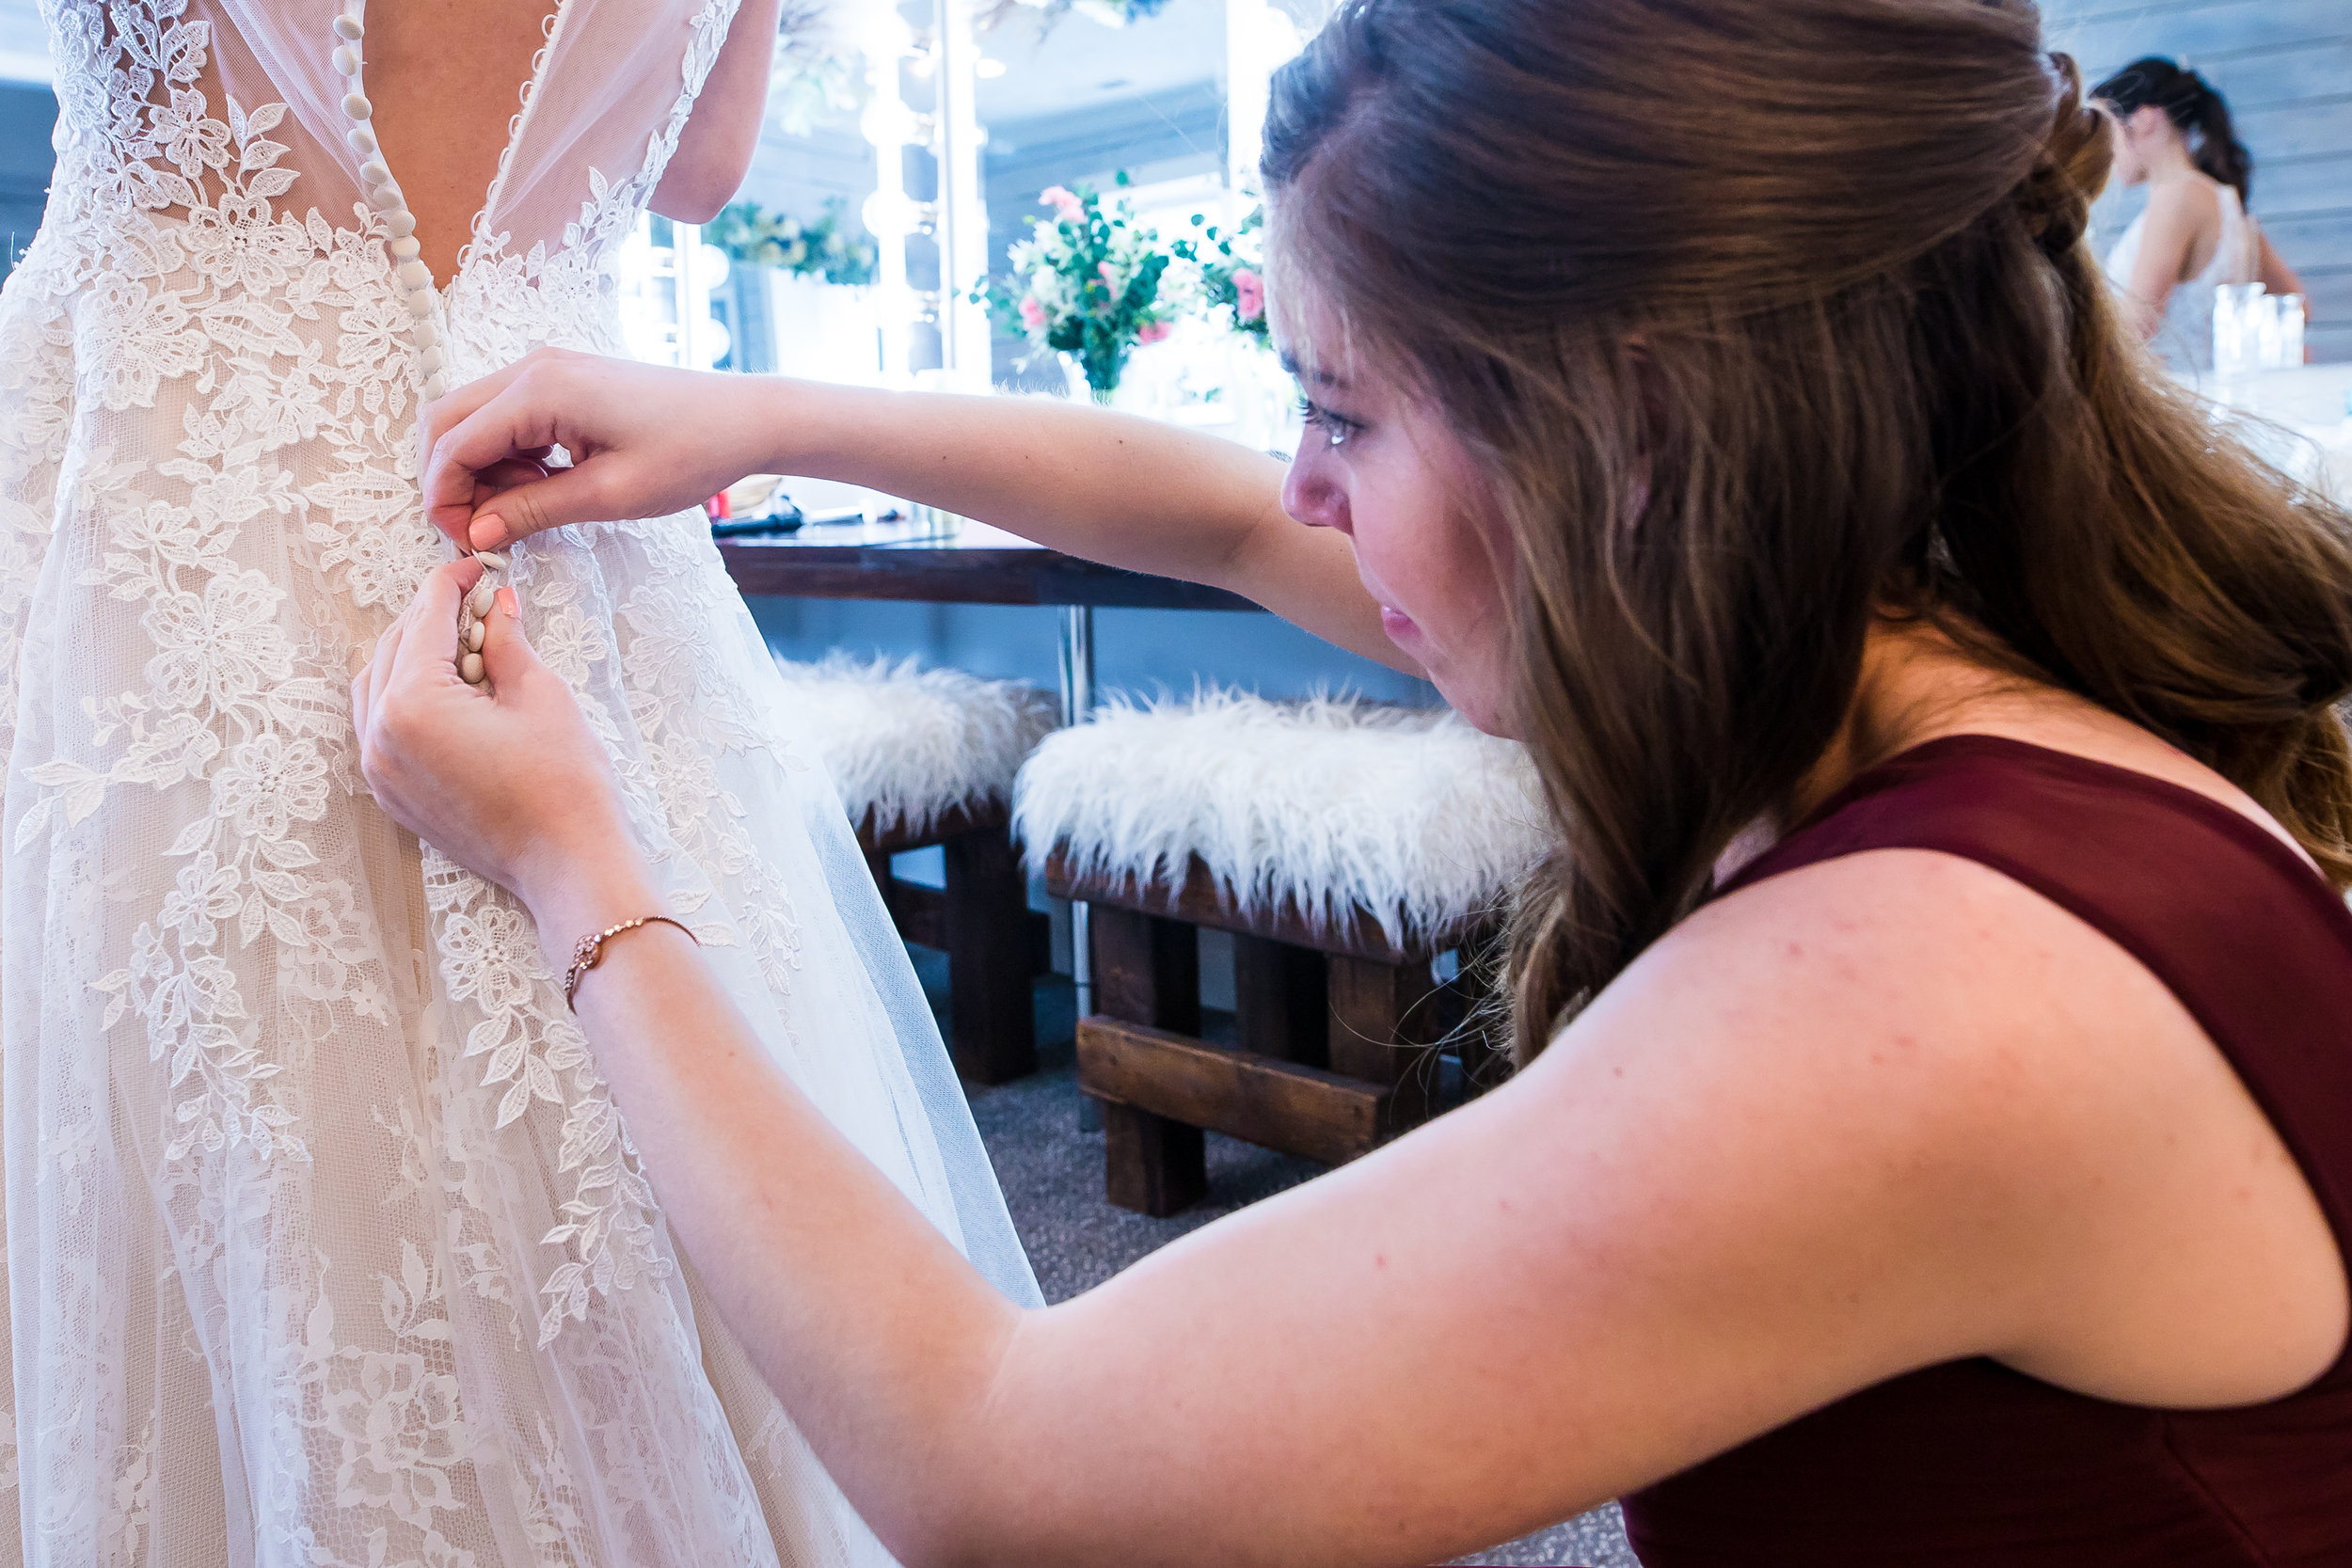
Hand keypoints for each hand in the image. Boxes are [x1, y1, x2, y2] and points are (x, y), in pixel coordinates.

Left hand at [353, 559, 657, 944]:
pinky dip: (405, 697)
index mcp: (413, 704)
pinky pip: (380, 726)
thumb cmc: (564, 785)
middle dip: (432, 618)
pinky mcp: (392, 795)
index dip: (452, 585)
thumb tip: (495, 604)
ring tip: (464, 648)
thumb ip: (505, 642)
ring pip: (378, 685)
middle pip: (394, 648)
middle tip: (478, 603)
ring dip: (413, 655)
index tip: (476, 569)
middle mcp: (380, 736)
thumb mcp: (541, 695)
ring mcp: (380, 770)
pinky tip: (450, 691)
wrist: (567, 867)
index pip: (424, 620)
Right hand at [419, 347, 772, 552]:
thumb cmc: (689, 452)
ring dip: (482, 469)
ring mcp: (546, 370)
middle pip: (448, 422)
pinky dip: (508, 456)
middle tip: (485, 531)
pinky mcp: (561, 382)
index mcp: (539, 390)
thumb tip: (476, 533)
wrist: (743, 419)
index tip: (467, 543)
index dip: (446, 499)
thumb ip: (534, 510)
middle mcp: (532, 368)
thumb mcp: (609, 495)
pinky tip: (545, 485)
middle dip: (454, 481)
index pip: (454, 443)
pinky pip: (507, 418)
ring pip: (474, 420)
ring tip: (530, 507)